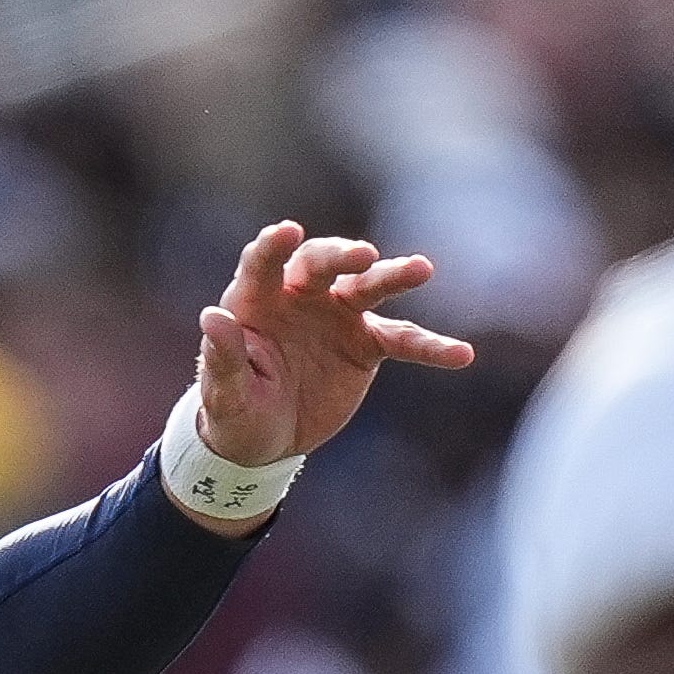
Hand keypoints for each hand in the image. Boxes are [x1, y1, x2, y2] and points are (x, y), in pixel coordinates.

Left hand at [195, 222, 473, 469]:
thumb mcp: (224, 396)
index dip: (273, 247)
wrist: (265, 441)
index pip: (263, 264)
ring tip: (421, 270)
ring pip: (369, 286)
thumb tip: (212, 317)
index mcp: (256, 301)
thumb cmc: (235, 413)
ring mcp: (338, 315)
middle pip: (322, 265)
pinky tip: (461, 355)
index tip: (286, 232)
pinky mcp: (366, 343)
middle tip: (363, 256)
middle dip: (341, 256)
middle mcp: (301, 297)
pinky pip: (403, 340)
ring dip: (393, 276)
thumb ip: (222, 357)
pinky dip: (430, 347)